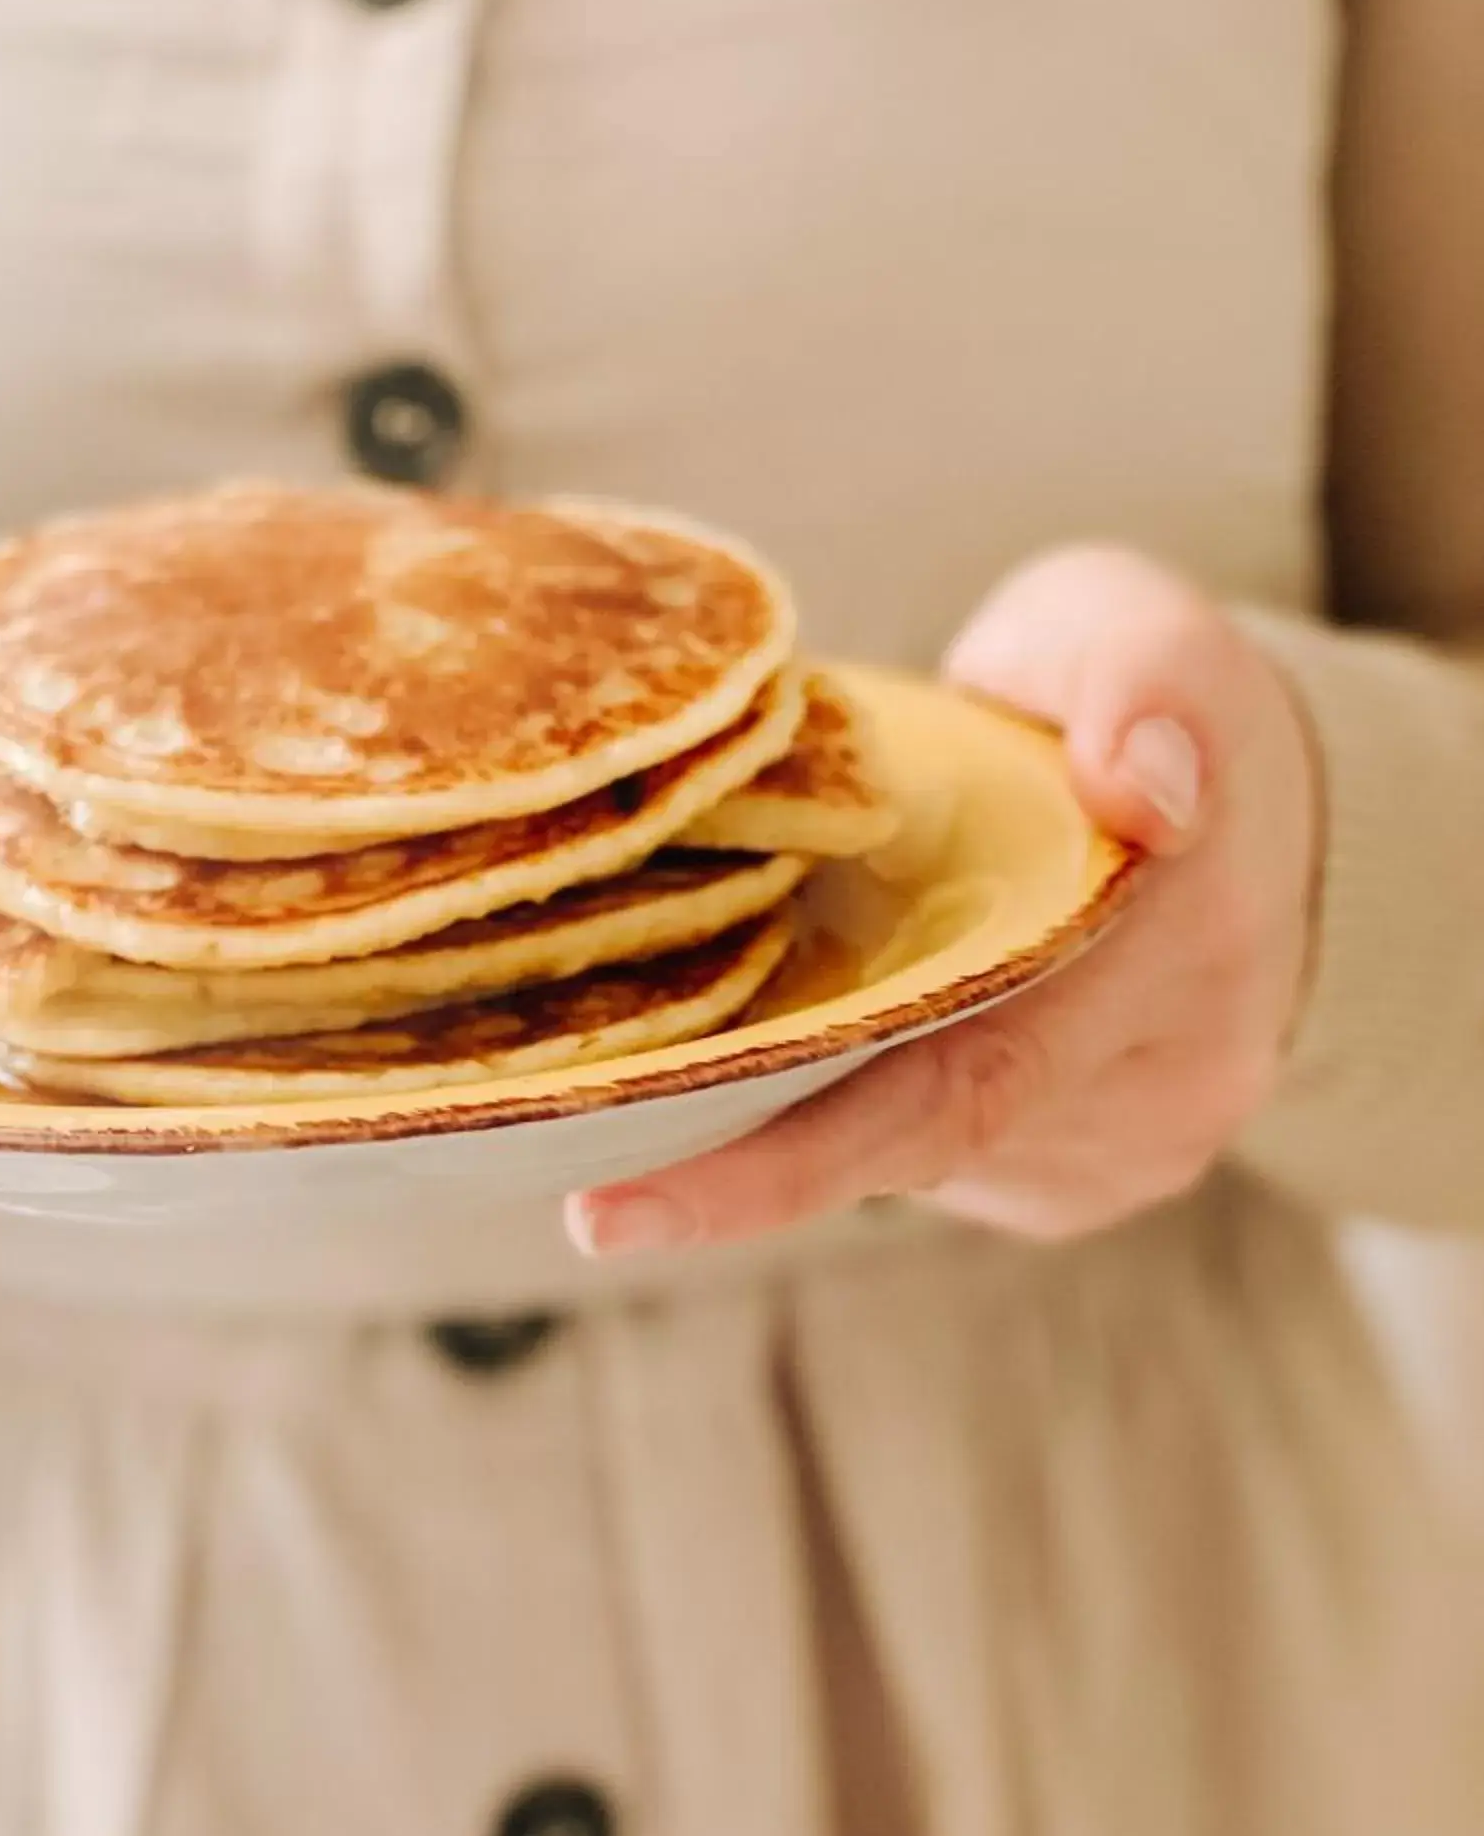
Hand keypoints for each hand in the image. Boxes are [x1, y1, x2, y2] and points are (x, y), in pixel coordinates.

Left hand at [571, 547, 1321, 1254]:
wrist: (1250, 795)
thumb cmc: (1135, 688)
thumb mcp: (1134, 628)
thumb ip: (1137, 679)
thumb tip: (1140, 784)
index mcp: (1177, 940)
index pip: (960, 1083)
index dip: (782, 1161)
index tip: (607, 1208)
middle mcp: (1169, 1075)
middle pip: (912, 1149)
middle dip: (737, 1176)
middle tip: (585, 1198)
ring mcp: (1134, 1141)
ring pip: (915, 1160)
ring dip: (786, 1115)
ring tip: (666, 1053)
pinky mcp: (1088, 1169)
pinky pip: (935, 1160)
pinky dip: (841, 1108)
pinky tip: (775, 1049)